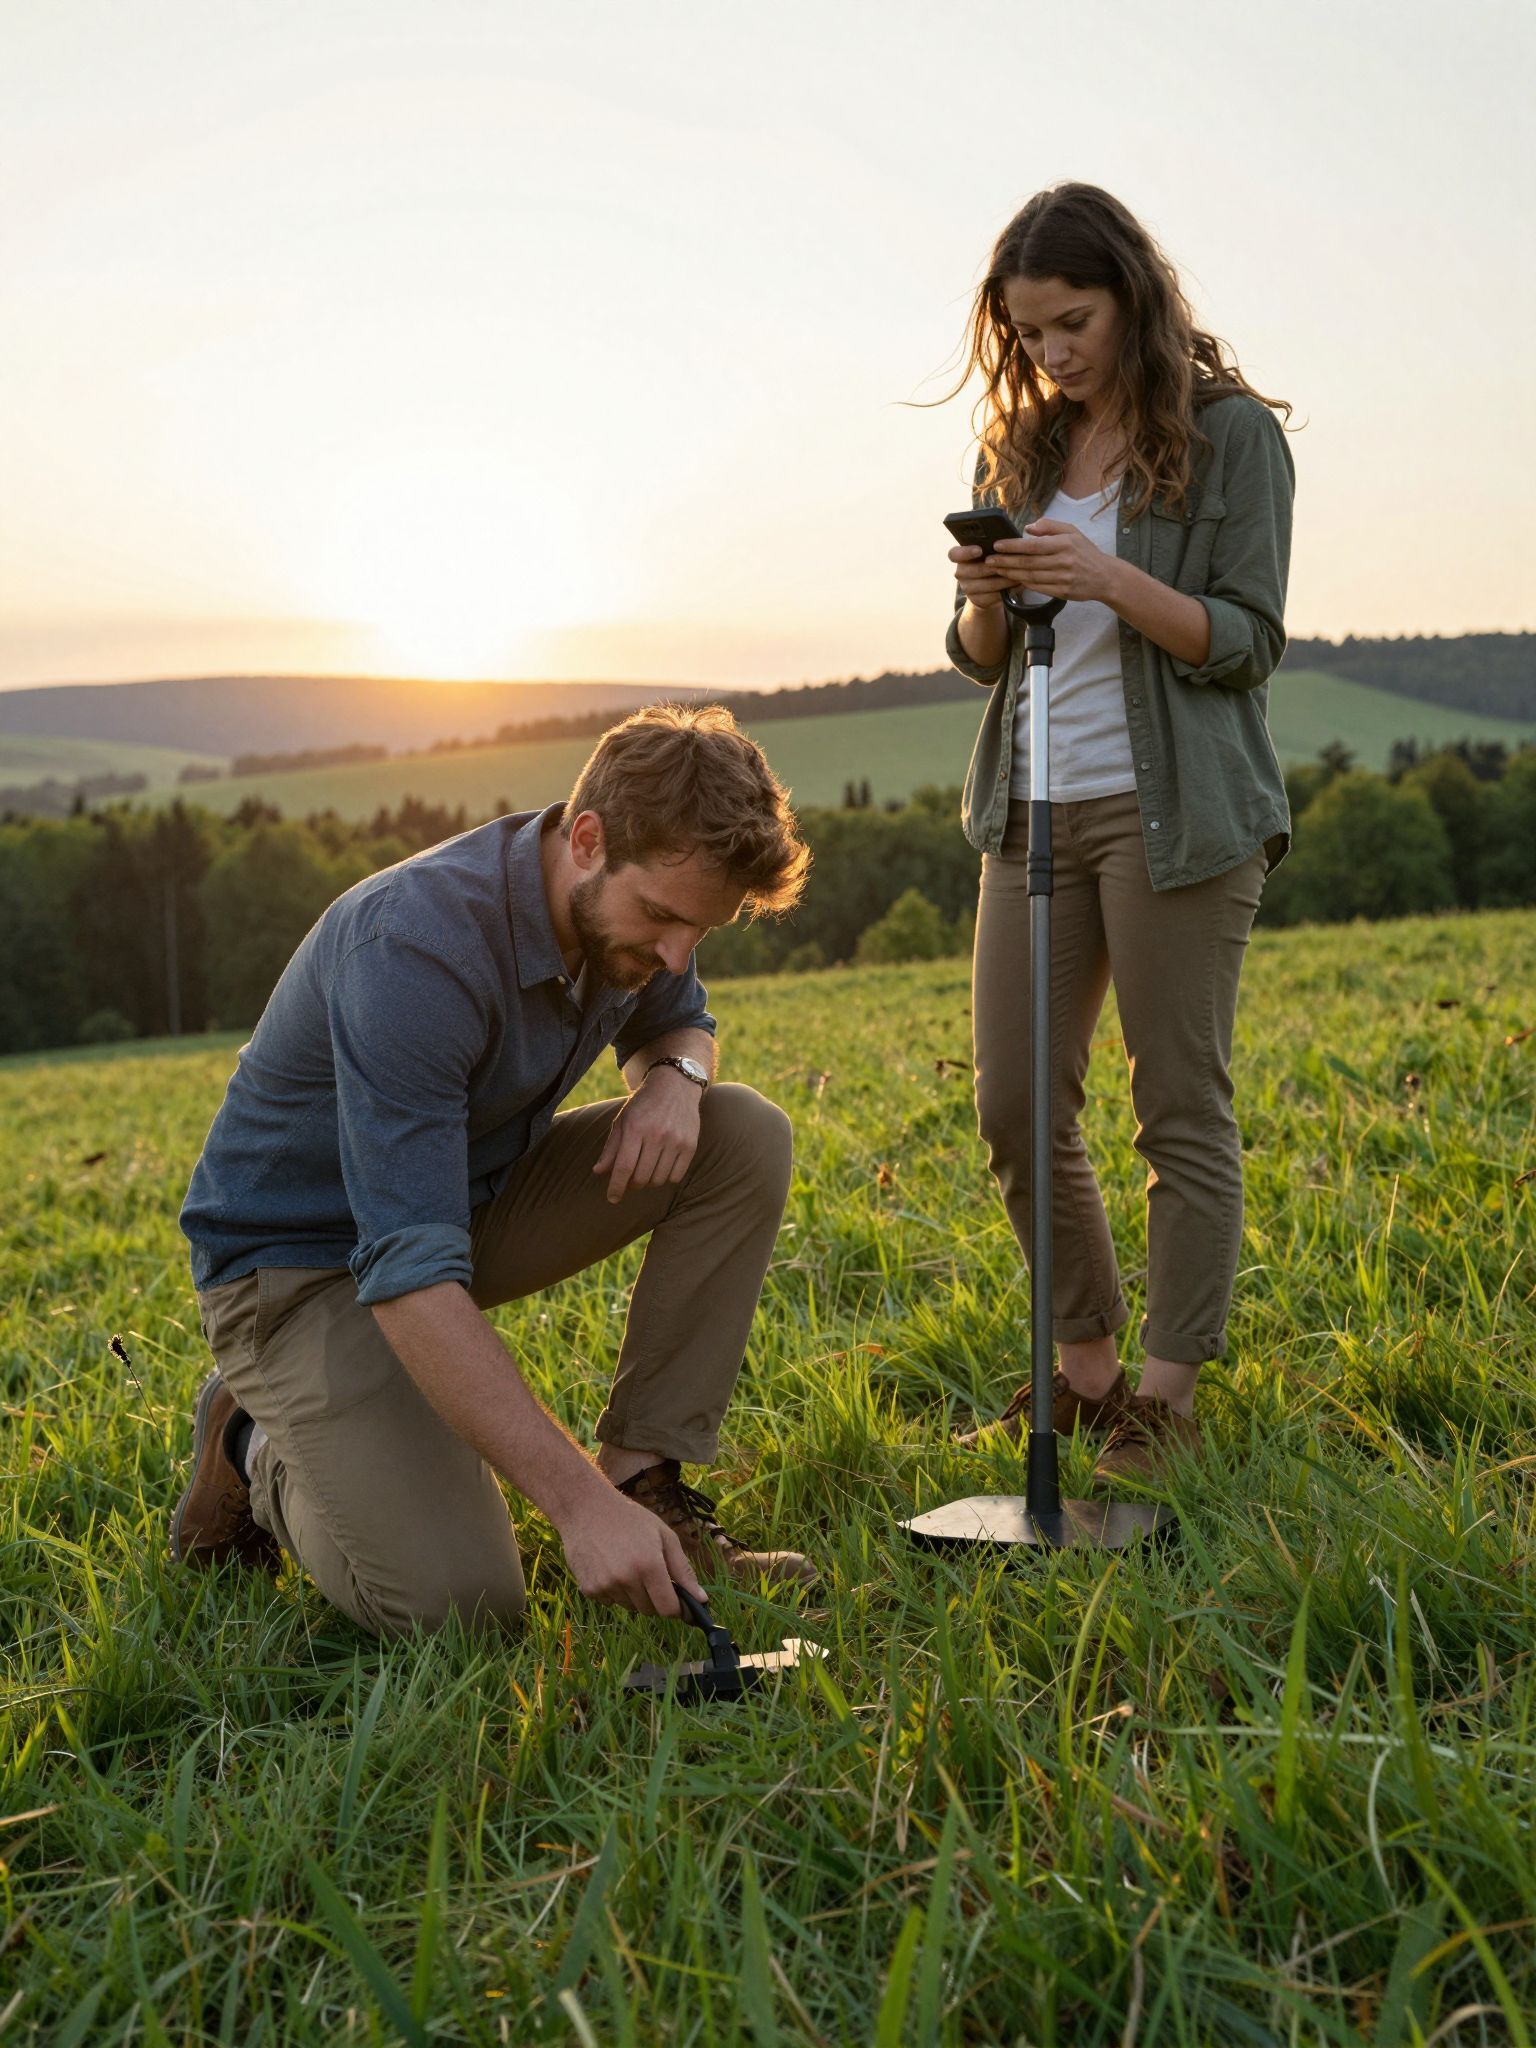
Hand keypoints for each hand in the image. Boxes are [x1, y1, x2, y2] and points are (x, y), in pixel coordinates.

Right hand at [559, 1482, 703, 1615]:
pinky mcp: (589, 1589)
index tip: (679, 1602)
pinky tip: (610, 1567)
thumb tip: (702, 1599)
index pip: (668, 1608)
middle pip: (649, 1610)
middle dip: (655, 1597)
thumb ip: (683, 1569)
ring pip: (630, 1607)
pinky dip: (614, 1591)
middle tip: (650, 1573)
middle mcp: (627, 1579)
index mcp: (649, 1565)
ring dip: (634, 1594)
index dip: (677, 1608)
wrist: (587, 1508)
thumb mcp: (664, 1536)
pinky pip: (610, 1602)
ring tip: (627, 1565)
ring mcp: (606, 1586)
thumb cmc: (630, 1519)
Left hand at [593, 1067, 701, 1202]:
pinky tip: (662, 1167)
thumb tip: (599, 1172)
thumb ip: (611, 1147)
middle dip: (632, 1184)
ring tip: (646, 1170)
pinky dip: (666, 1178)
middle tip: (630, 1178)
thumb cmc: (644, 1105)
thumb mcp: (623, 1120)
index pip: (624, 1166)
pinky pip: (676, 1176)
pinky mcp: (690, 1145)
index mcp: (636, 1128)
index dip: (616, 1186)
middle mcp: (657, 1134)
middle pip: (641, 1177)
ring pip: (658, 1180)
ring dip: (649, 1181)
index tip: (612, 1198)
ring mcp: (676, 1140)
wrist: (675, 1085)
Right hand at [948, 543, 1010, 611]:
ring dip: (1004, 579)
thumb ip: (993, 547)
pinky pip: (992, 596)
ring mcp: (967, 588)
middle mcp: (960, 572)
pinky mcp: (977, 600)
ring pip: (986, 584)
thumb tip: (1005, 541)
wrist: (992, 586)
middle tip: (1009, 562)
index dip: (965, 552)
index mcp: (960, 557)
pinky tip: (1016, 585)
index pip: (954, 554)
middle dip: (992, 567)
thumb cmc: (993, 561)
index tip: (979, 550)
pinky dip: (1006, 590)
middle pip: (974, 570)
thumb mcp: (990, 552)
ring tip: (1018, 574)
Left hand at [991, 521, 1121, 604]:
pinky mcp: (1062, 592)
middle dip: (1006, 561)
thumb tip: (1028, 528)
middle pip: (1028, 562)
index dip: (1013, 546)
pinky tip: (1012, 580)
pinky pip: (1037, 588)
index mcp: (1064, 544)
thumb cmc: (1085, 552)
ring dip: (1010, 574)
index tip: (997, 545)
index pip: (1033, 545)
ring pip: (1030, 576)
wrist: (1105, 577)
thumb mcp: (1072, 532)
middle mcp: (1063, 561)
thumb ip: (1050, 526)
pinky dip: (1023, 584)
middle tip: (989, 560)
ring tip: (996, 570)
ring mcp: (1063, 578)